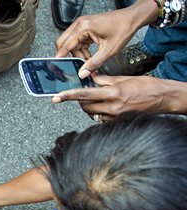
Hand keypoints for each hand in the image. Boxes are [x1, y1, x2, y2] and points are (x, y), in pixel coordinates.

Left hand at [52, 75, 167, 120]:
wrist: (163, 99)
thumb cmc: (147, 87)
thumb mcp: (124, 79)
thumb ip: (104, 80)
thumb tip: (90, 78)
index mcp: (113, 93)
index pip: (84, 95)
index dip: (68, 96)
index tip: (56, 97)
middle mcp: (112, 107)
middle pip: (85, 106)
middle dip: (80, 100)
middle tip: (84, 93)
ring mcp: (114, 117)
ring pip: (91, 113)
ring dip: (89, 106)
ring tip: (99, 98)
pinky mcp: (117, 122)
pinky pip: (100, 118)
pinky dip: (98, 111)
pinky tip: (106, 106)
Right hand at [55, 10, 135, 78]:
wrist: (132, 18)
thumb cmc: (123, 28)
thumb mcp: (109, 50)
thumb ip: (94, 63)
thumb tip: (83, 73)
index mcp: (83, 27)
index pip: (65, 44)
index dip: (61, 57)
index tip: (57, 66)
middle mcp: (80, 24)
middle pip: (64, 42)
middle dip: (69, 55)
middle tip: (78, 63)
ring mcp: (82, 25)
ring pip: (71, 43)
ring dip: (77, 53)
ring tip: (89, 59)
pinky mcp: (86, 27)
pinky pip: (77, 41)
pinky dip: (82, 49)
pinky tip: (90, 55)